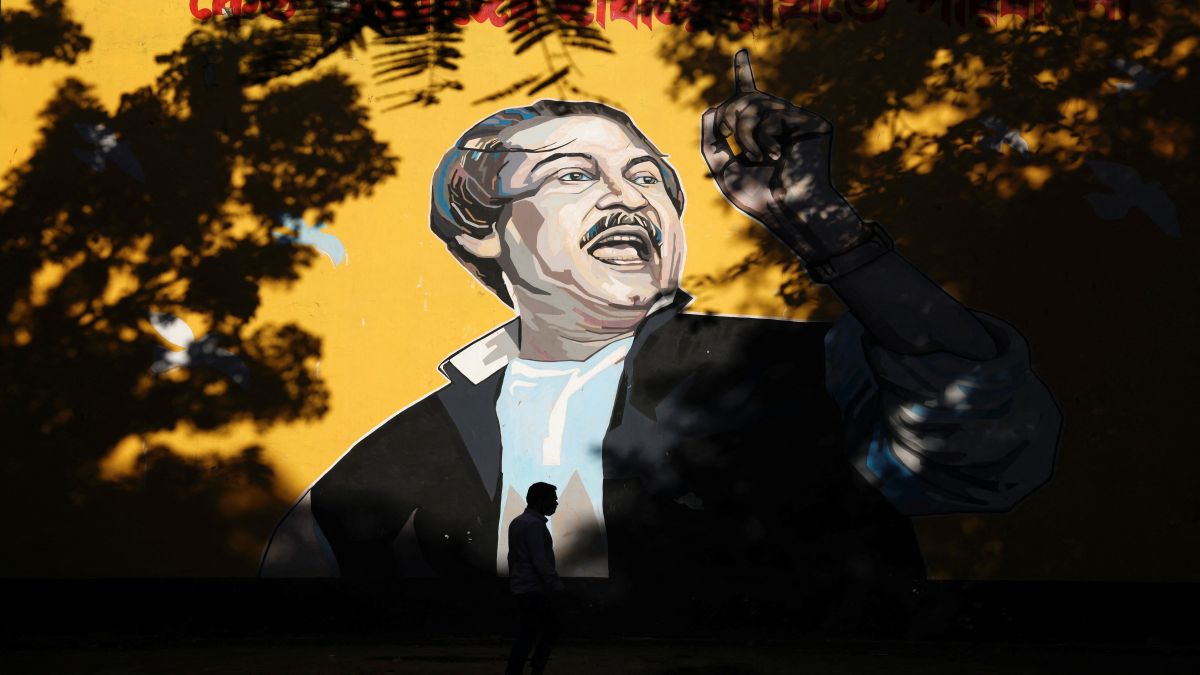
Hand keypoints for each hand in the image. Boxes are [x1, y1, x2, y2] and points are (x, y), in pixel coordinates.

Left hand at [701, 50, 869, 260]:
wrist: (786, 212)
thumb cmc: (758, 198)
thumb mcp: (723, 167)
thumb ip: (711, 139)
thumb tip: (711, 107)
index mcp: (763, 131)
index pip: (751, 96)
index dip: (745, 73)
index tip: (741, 53)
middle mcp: (781, 122)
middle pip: (745, 98)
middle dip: (729, 116)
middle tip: (727, 136)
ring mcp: (798, 122)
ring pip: (755, 103)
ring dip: (744, 132)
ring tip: (756, 158)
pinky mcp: (813, 124)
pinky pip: (774, 115)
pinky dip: (763, 138)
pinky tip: (775, 157)